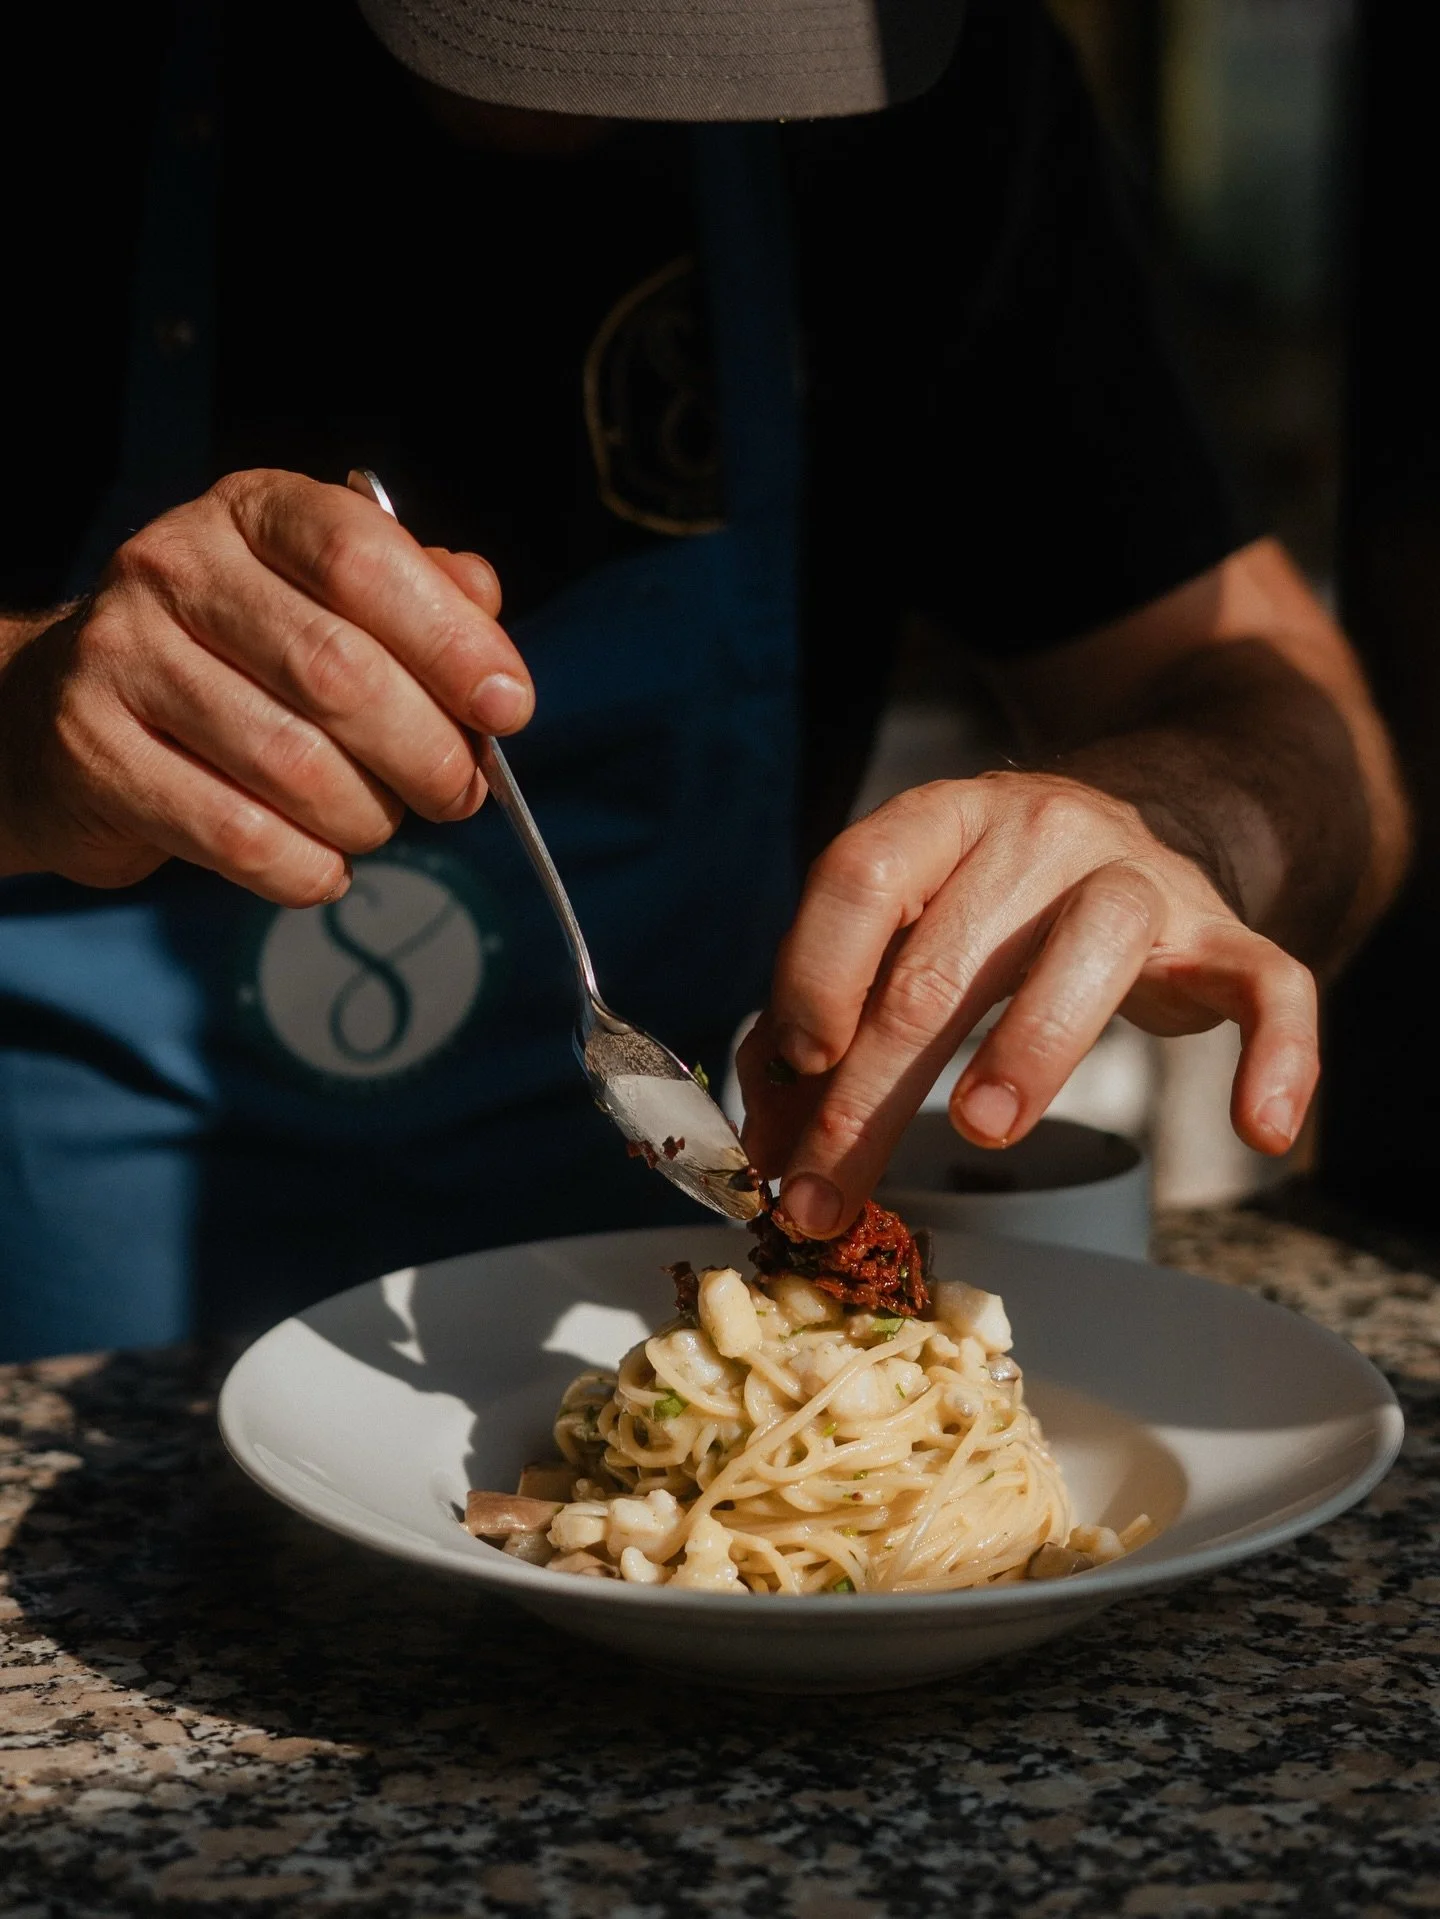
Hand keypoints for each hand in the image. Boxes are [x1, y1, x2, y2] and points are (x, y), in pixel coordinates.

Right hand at [0, 469, 530, 903]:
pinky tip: (322, 864)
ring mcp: (122, 656)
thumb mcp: (325, 600)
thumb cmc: (236, 658)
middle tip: (459, 791)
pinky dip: (307, 868)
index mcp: (252, 512)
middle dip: (428, 752)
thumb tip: (485, 605)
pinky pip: (237, 836)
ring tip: (381, 824)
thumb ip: (416, 595)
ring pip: (294, 766)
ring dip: (370, 818)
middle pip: (337, 671)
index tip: (509, 707)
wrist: (66, 712)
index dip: (452, 641)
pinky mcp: (94, 751)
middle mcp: (175, 566)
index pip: (362, 559)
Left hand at [737, 771, 1317, 1236]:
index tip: (794, 1068)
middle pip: (942, 964)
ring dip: (1029, 1049)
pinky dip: (1277, 1054)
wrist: (1137, 827)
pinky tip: (1257, 1130)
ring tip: (980, 1132)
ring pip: (1093, 948)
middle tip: (824, 1194)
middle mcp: (1033, 833)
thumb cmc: (989, 906)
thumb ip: (829, 1013)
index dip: (814, 973)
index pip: (860, 877)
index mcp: (937, 822)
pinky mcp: (1222, 933)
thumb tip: (768, 1135)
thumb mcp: (904, 929)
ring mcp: (1138, 877)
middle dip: (870, 1096)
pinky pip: (1270, 985)